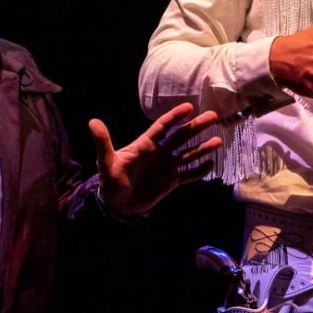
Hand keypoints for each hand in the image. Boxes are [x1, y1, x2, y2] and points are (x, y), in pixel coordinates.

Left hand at [90, 102, 222, 217]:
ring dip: (203, 148)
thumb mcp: (105, 162)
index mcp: (145, 145)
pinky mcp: (171, 182)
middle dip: (196, 126)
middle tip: (213, 115)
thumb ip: (103, 143)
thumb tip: (92, 122)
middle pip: (181, 136)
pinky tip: (211, 164)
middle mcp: (160, 153)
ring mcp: (167, 167)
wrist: (116, 205)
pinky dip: (199, 170)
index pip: (163, 127)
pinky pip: (188, 174)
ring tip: (219, 140)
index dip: (175, 116)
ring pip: (188, 154)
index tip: (189, 106)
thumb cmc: (109, 182)